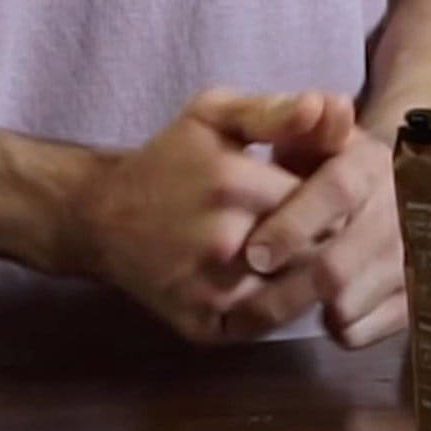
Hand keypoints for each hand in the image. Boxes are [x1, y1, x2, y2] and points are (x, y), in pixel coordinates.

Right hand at [67, 89, 340, 342]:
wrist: (98, 217)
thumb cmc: (169, 159)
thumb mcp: (215, 115)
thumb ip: (275, 110)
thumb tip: (332, 103)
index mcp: (234, 184)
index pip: (326, 200)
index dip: (332, 198)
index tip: (324, 194)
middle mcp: (224, 242)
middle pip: (318, 249)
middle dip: (325, 237)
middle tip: (316, 227)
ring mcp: (211, 291)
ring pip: (300, 292)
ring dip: (307, 275)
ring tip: (298, 254)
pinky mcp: (202, 327)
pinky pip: (268, 322)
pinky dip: (279, 306)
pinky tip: (271, 282)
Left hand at [235, 127, 406, 348]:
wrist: (391, 187)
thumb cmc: (326, 164)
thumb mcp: (311, 135)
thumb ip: (301, 120)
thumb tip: (321, 104)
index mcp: (372, 164)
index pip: (336, 192)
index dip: (293, 225)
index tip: (253, 253)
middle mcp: (401, 210)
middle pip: (339, 264)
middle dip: (286, 286)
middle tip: (248, 299)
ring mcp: (412, 257)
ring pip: (349, 302)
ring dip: (303, 309)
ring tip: (271, 305)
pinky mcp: (414, 296)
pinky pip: (365, 330)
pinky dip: (334, 329)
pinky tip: (317, 313)